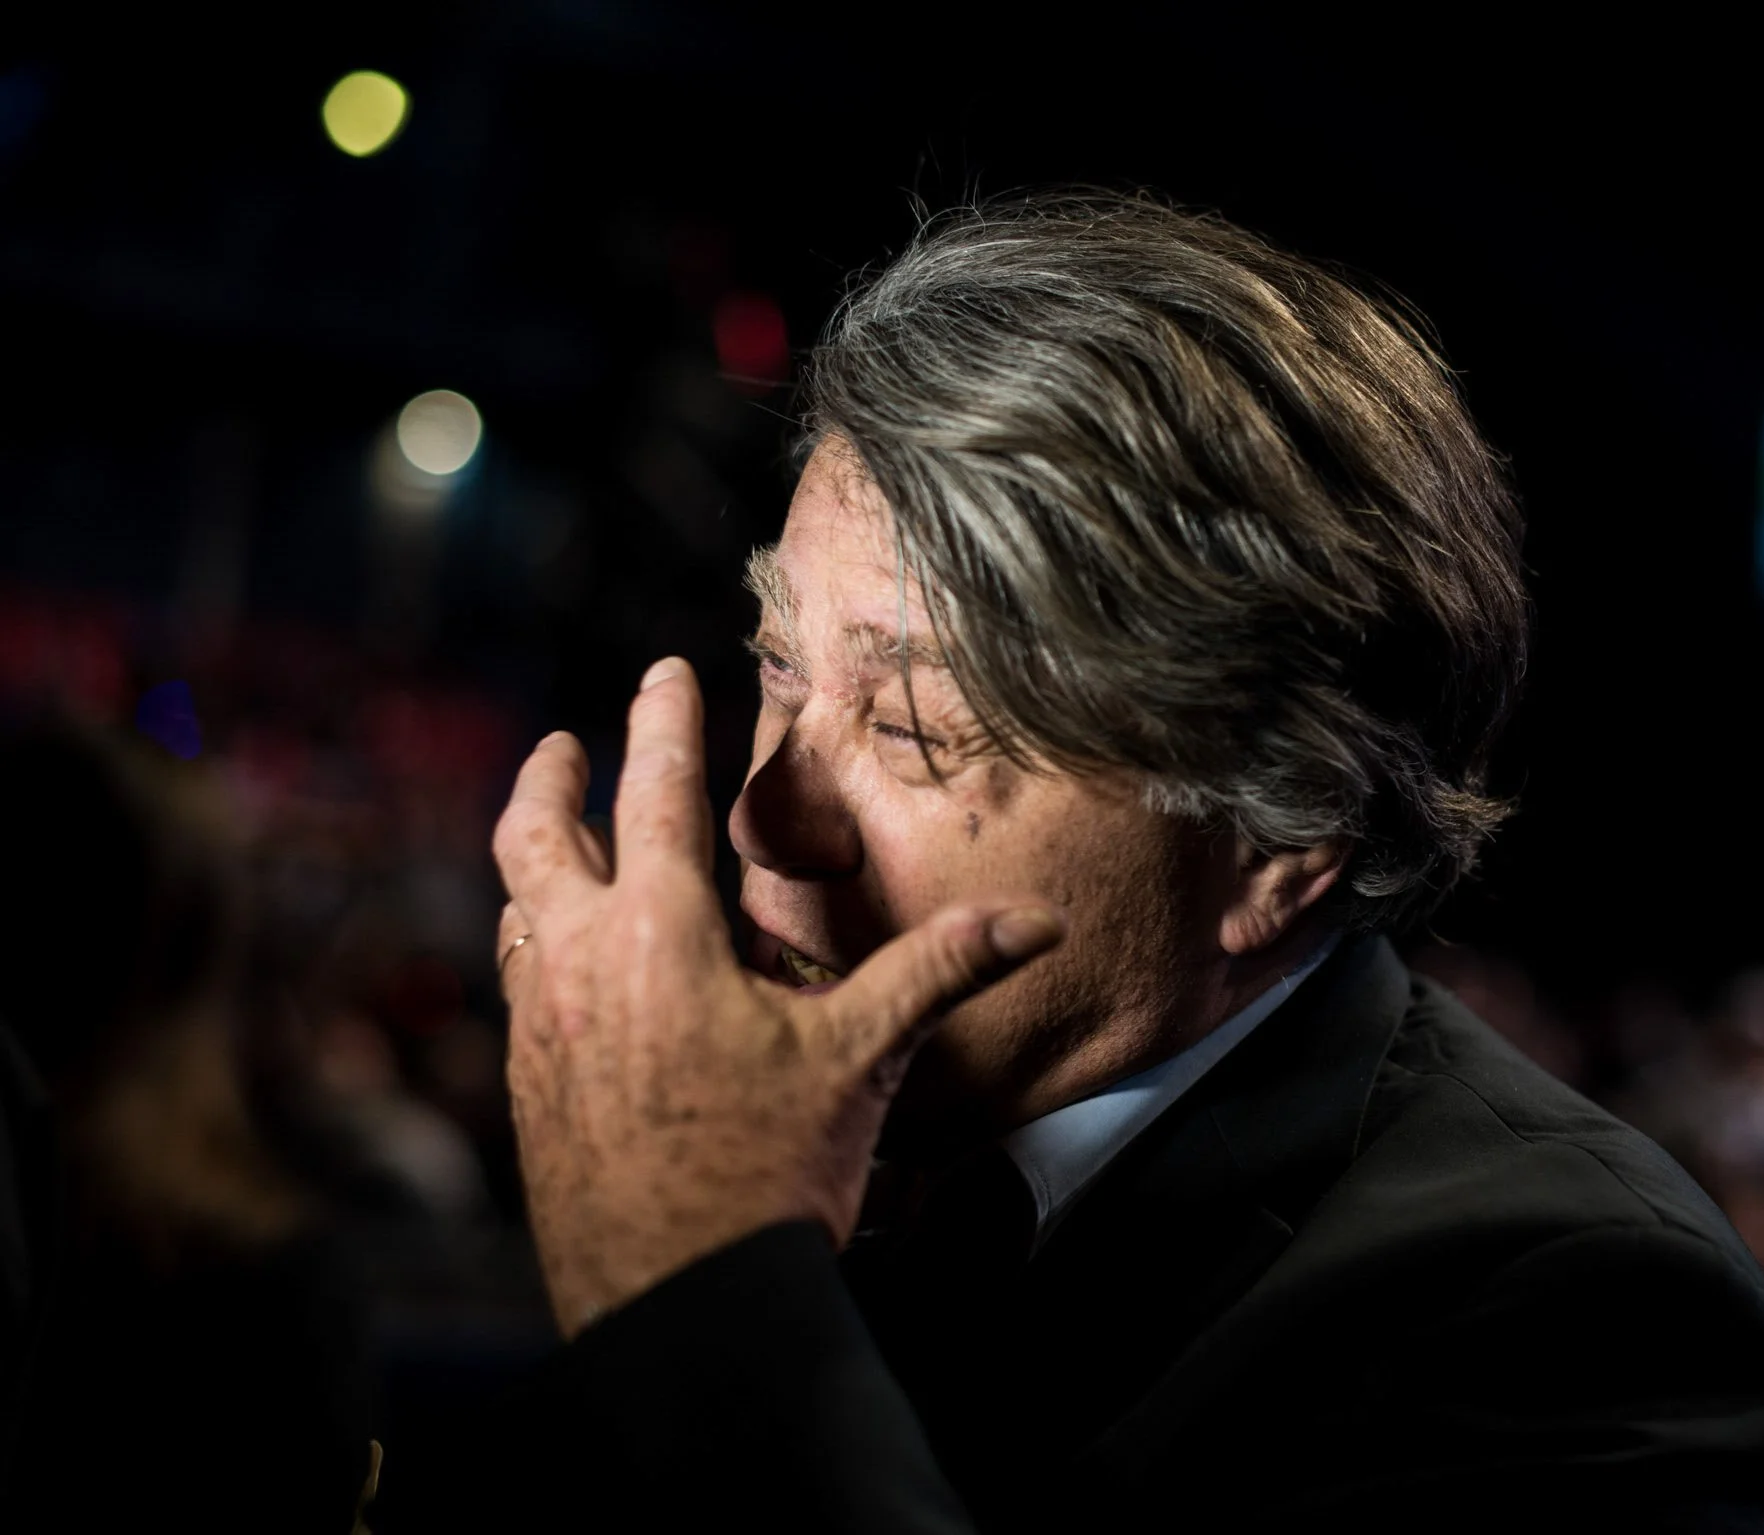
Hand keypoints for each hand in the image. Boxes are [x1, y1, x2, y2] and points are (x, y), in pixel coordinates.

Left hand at [492, 656, 1064, 1335]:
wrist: (680, 1303)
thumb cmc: (770, 1177)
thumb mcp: (864, 1060)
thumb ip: (939, 970)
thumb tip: (1034, 921)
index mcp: (658, 940)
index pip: (656, 796)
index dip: (661, 721)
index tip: (661, 671)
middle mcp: (579, 969)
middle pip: (537, 840)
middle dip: (551, 779)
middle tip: (568, 745)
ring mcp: (540, 1032)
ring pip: (516, 913)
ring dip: (537, 864)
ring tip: (562, 848)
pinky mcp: (527, 1090)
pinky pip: (520, 986)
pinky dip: (537, 944)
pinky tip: (568, 967)